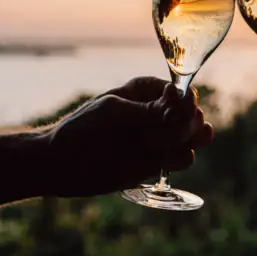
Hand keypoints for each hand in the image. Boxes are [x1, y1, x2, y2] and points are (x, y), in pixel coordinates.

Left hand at [43, 77, 211, 196]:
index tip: (166, 114)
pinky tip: (159, 161)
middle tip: (151, 136)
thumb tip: (180, 108)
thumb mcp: (112, 112)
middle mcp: (159, 112)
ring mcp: (160, 137)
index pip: (183, 91)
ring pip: (196, 135)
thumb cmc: (81, 129)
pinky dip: (180, 159)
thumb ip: (147, 111)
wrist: (61, 165)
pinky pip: (186, 158)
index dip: (183, 103)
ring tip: (155, 147)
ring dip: (184, 141)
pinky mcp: (159, 162)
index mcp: (148, 90)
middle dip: (183, 124)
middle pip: (194, 113)